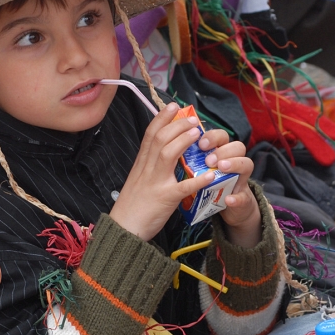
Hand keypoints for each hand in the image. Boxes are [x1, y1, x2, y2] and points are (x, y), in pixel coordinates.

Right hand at [111, 103, 218, 240]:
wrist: (123, 229)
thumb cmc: (132, 206)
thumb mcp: (137, 180)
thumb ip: (149, 165)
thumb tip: (162, 152)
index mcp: (141, 164)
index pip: (150, 134)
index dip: (162, 117)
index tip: (173, 105)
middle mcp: (147, 169)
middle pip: (160, 139)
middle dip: (177, 125)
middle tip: (193, 118)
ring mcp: (155, 183)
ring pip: (168, 154)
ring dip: (184, 141)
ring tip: (198, 133)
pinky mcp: (165, 199)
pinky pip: (183, 187)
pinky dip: (197, 180)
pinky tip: (210, 175)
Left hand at [197, 129, 260, 247]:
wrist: (227, 206)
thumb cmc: (209, 183)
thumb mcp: (200, 169)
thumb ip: (192, 157)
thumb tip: (171, 142)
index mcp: (222, 152)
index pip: (221, 136)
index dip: (212, 136)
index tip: (199, 142)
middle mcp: (234, 162)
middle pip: (237, 146)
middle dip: (222, 150)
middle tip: (208, 159)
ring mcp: (240, 179)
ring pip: (246, 164)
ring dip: (234, 164)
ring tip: (221, 168)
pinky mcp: (243, 199)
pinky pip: (243, 197)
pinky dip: (236, 198)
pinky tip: (228, 199)